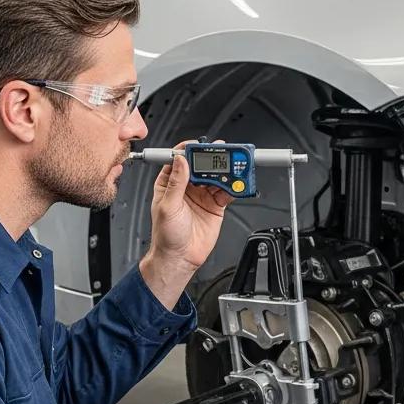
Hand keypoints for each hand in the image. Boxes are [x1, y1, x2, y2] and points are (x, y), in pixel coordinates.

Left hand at [148, 139, 233, 272]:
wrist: (180, 258)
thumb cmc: (166, 236)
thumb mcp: (167, 206)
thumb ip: (176, 183)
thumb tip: (181, 161)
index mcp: (170, 183)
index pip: (180, 160)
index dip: (190, 150)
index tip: (199, 145)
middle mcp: (187, 187)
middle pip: (202, 165)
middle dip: (213, 158)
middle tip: (223, 152)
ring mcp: (202, 195)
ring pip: (216, 177)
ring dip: (226, 171)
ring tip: (234, 166)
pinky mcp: (215, 206)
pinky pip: (227, 192)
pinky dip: (234, 187)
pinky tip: (237, 183)